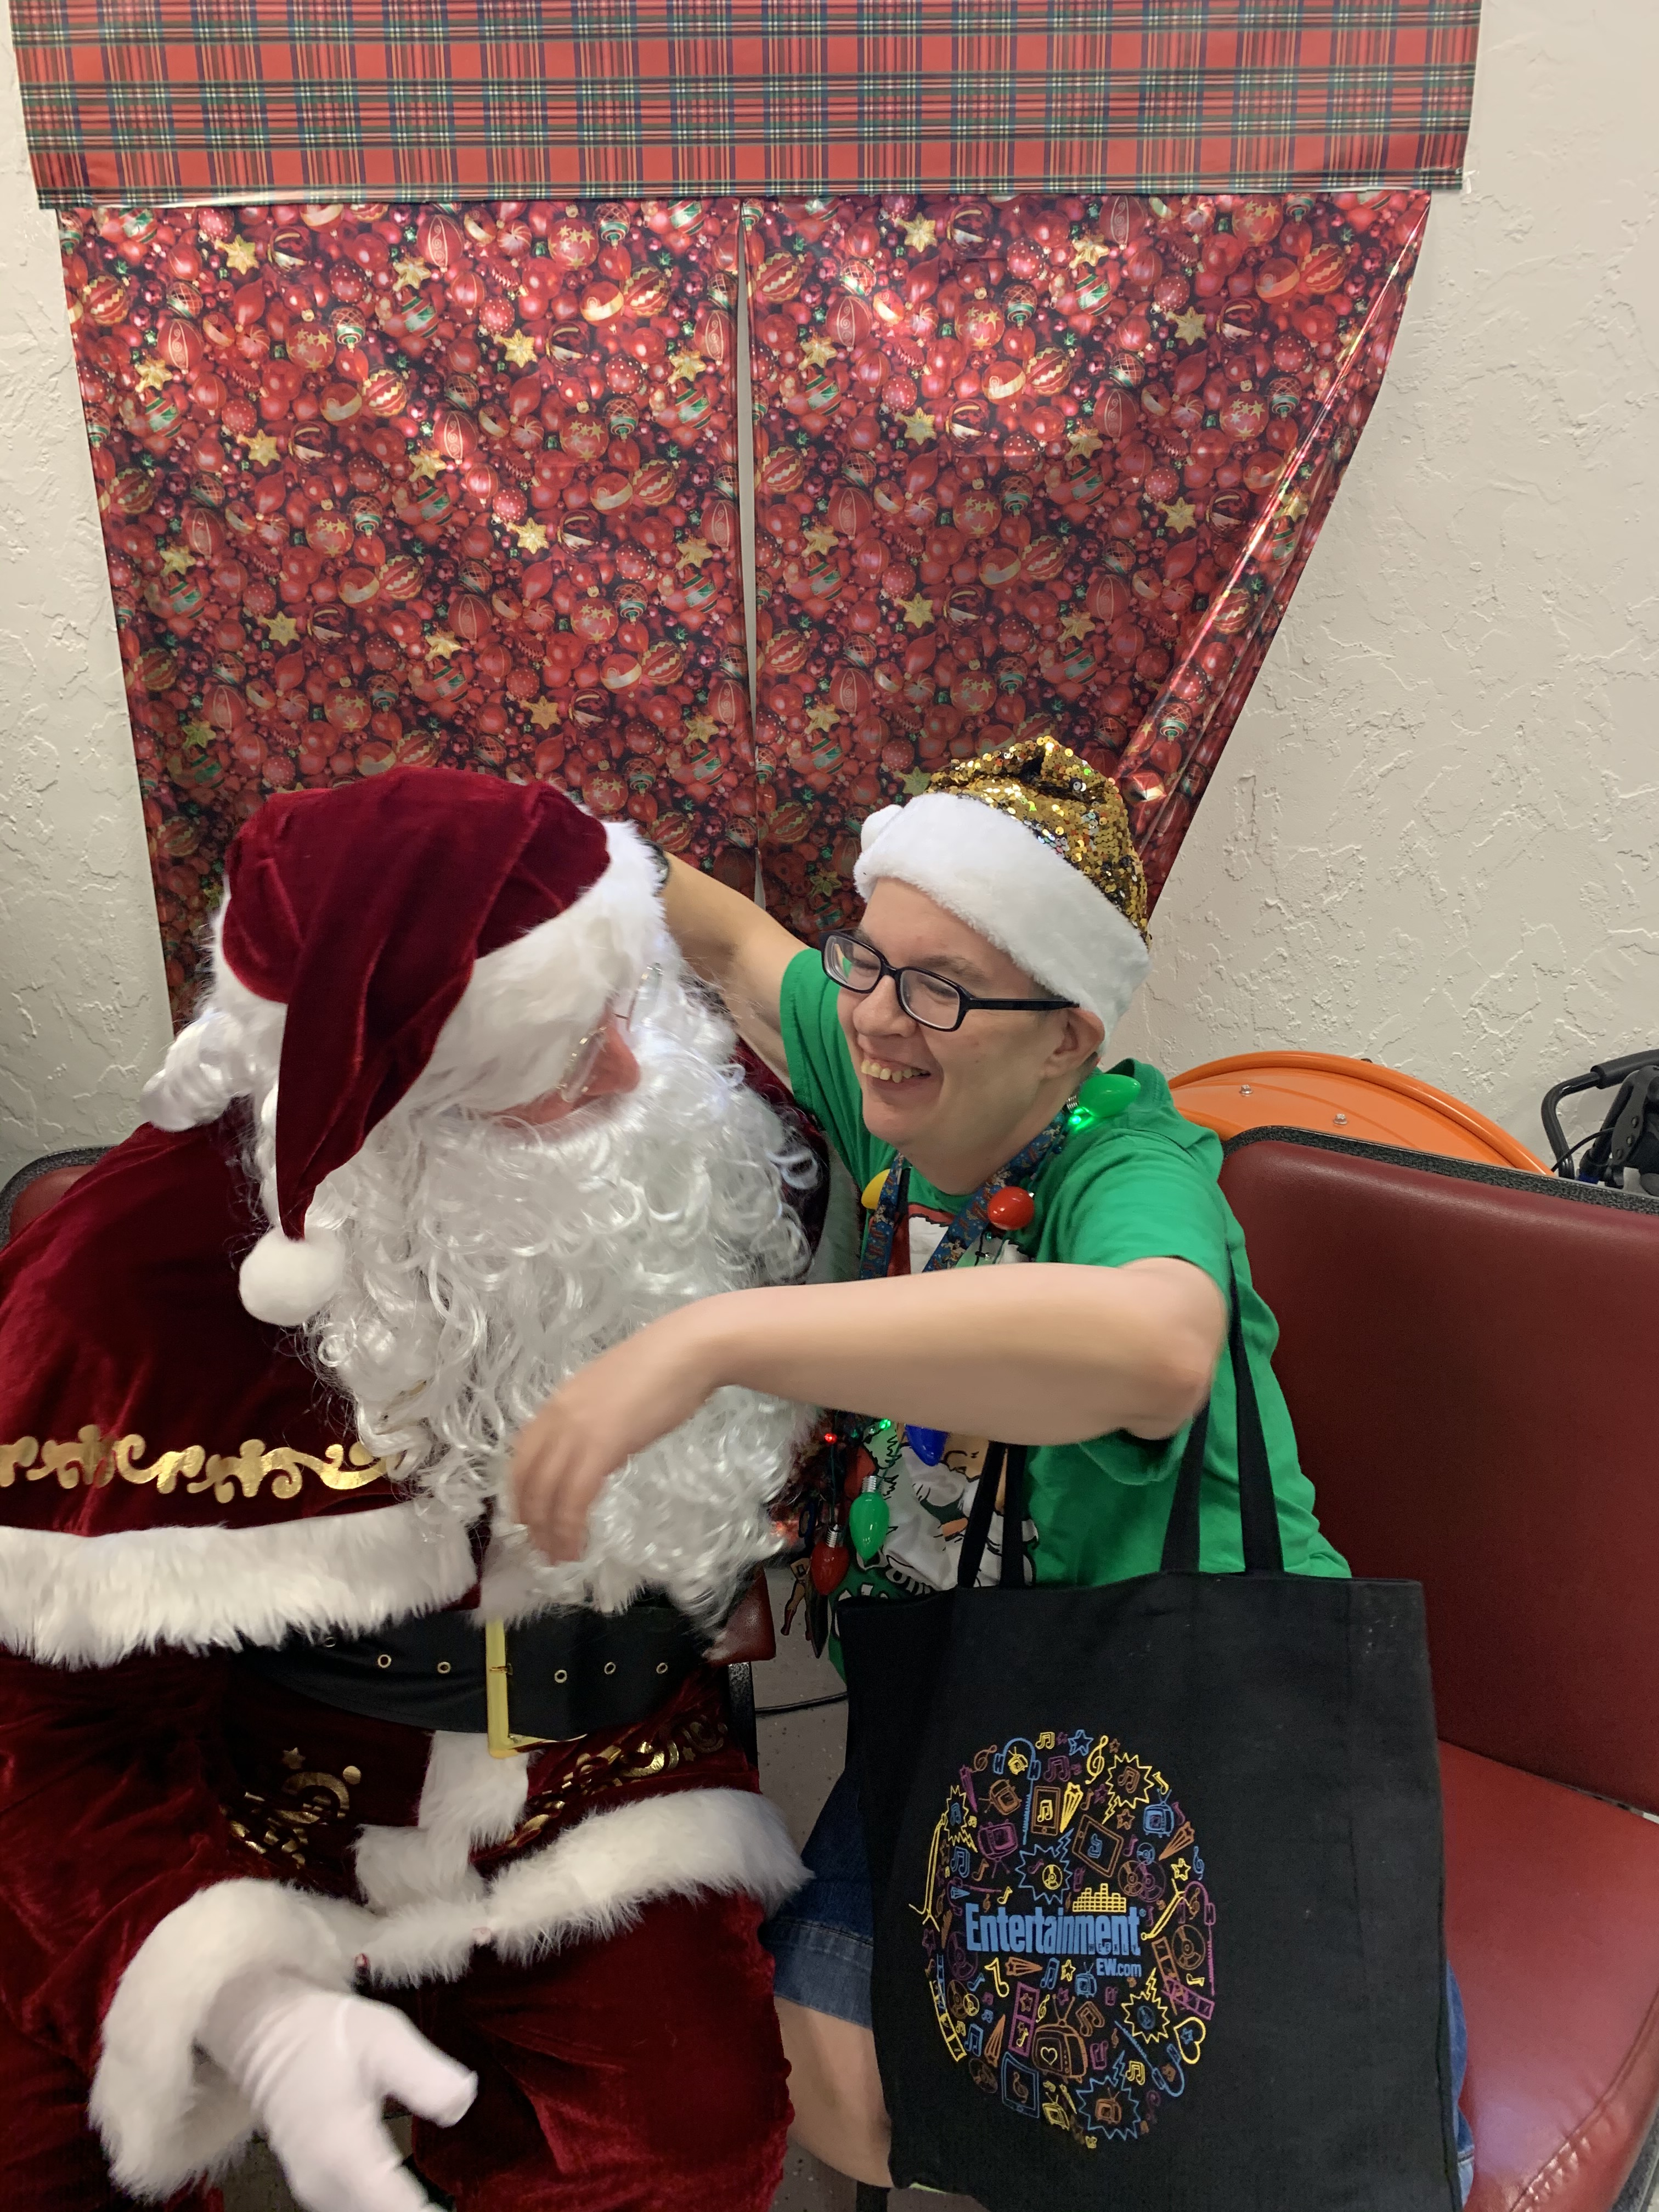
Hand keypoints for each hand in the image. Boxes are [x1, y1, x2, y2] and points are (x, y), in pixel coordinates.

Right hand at [200, 1968, 475, 2211]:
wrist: (268, 2032)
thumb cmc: (327, 2032)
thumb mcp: (385, 2038)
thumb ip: (425, 2075)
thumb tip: (461, 2105)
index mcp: (343, 2148)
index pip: (393, 2207)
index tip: (450, 2209)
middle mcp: (322, 2179)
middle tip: (447, 2203)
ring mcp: (312, 2185)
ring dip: (395, 2210)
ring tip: (431, 2201)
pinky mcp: (311, 2183)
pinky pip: (349, 2209)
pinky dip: (377, 2208)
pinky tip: (404, 2199)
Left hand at [510, 1304, 723, 1563]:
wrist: (687, 1351)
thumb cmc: (661, 1368)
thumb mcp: (612, 1397)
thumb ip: (595, 1423)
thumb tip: (599, 1452)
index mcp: (558, 1403)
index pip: (522, 1456)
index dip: (520, 1492)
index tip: (527, 1518)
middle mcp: (557, 1417)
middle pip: (528, 1479)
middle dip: (530, 1520)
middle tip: (541, 1548)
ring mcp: (576, 1430)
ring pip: (547, 1494)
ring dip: (549, 1531)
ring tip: (559, 1556)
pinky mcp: (600, 1447)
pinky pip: (574, 1498)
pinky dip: (570, 1527)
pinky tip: (578, 1544)